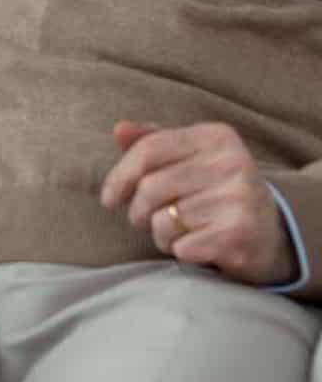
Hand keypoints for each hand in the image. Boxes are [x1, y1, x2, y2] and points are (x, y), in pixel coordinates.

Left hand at [101, 120, 296, 285]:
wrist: (272, 234)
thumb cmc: (215, 190)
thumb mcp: (190, 158)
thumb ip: (153, 142)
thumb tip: (119, 130)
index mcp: (215, 136)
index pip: (148, 149)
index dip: (119, 175)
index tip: (108, 199)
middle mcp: (231, 163)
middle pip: (150, 186)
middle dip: (137, 210)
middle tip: (143, 220)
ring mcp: (239, 200)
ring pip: (163, 219)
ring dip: (159, 233)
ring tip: (176, 232)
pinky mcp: (239, 236)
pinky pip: (181, 246)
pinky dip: (178, 250)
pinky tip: (195, 246)